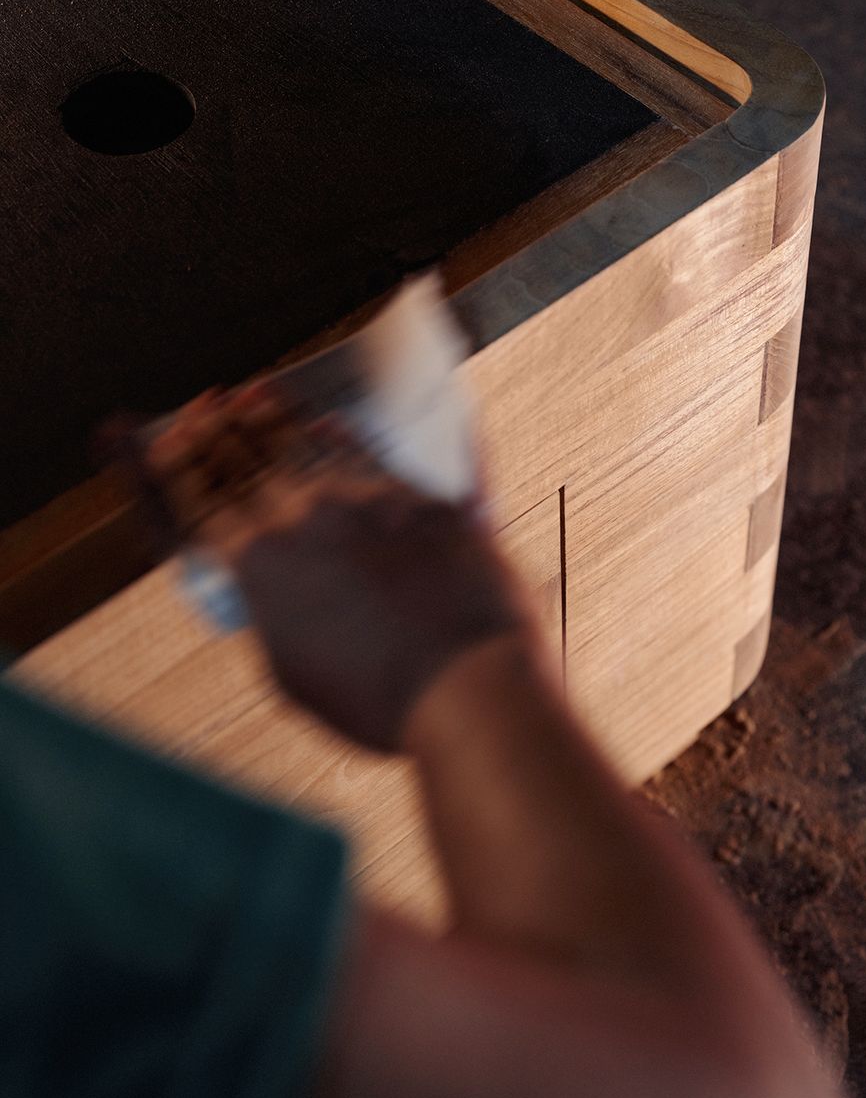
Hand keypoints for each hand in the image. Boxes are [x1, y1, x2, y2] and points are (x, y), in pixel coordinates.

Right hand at [136, 385, 526, 751]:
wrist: (468, 686)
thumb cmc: (379, 702)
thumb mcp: (292, 674)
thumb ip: (273, 620)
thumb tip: (275, 595)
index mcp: (259, 563)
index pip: (202, 500)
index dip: (177, 466)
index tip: (164, 440)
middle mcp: (305, 519)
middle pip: (249, 461)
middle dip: (220, 430)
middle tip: (205, 405)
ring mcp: (366, 502)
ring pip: (308, 446)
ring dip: (275, 418)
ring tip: (254, 396)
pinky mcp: (422, 501)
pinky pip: (370, 454)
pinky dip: (341, 436)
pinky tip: (329, 422)